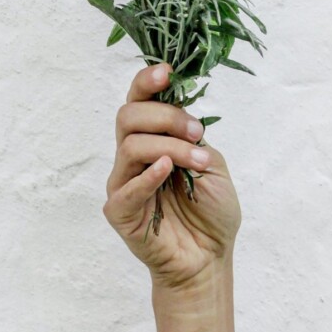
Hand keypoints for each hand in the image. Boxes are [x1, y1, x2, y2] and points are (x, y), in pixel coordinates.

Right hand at [103, 62, 241, 290]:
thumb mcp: (211, 163)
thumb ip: (192, 137)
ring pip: (131, 146)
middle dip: (166, 116)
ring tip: (198, 162)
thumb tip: (181, 113)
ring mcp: (123, 183)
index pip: (138, 100)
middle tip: (196, 132)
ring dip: (170, 147)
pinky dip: (148, 176)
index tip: (167, 72)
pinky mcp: (119, 211)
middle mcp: (132, 156)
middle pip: (128, 116)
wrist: (210, 258)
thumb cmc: (210, 212)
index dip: (147, 81)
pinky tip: (167, 170)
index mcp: (153, 138)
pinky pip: (126, 188)